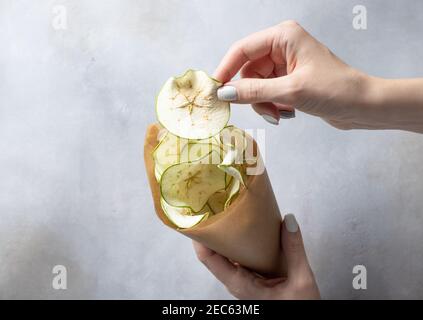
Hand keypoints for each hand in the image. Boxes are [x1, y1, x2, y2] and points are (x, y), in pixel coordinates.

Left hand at [193, 214, 319, 299]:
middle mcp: (236, 282)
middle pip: (214, 253)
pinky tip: (248, 228)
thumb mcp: (301, 280)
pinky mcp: (251, 278)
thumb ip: (294, 250)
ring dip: (226, 235)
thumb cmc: (299, 308)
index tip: (201, 216)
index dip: (200, 237)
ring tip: (230, 211)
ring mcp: (242, 280)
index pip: (208, 259)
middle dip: (213, 230)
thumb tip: (289, 220)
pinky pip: (239, 256)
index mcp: (240, 284)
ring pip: (226, 254)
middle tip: (217, 206)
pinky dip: (240, 241)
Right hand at [214, 21, 422, 132]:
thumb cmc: (335, 90)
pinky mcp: (289, 79)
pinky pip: (266, 92)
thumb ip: (254, 91)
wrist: (362, 106)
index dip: (226, 70)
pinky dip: (271, 105)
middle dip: (252, 94)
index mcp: (283, 37)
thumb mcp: (290, 91)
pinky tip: (286, 113)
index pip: (242, 50)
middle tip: (264, 111)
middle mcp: (282, 46)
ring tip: (278, 115)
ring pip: (255, 84)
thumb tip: (223, 93)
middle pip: (248, 70)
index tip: (214, 91)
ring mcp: (285, 63)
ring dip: (262, 103)